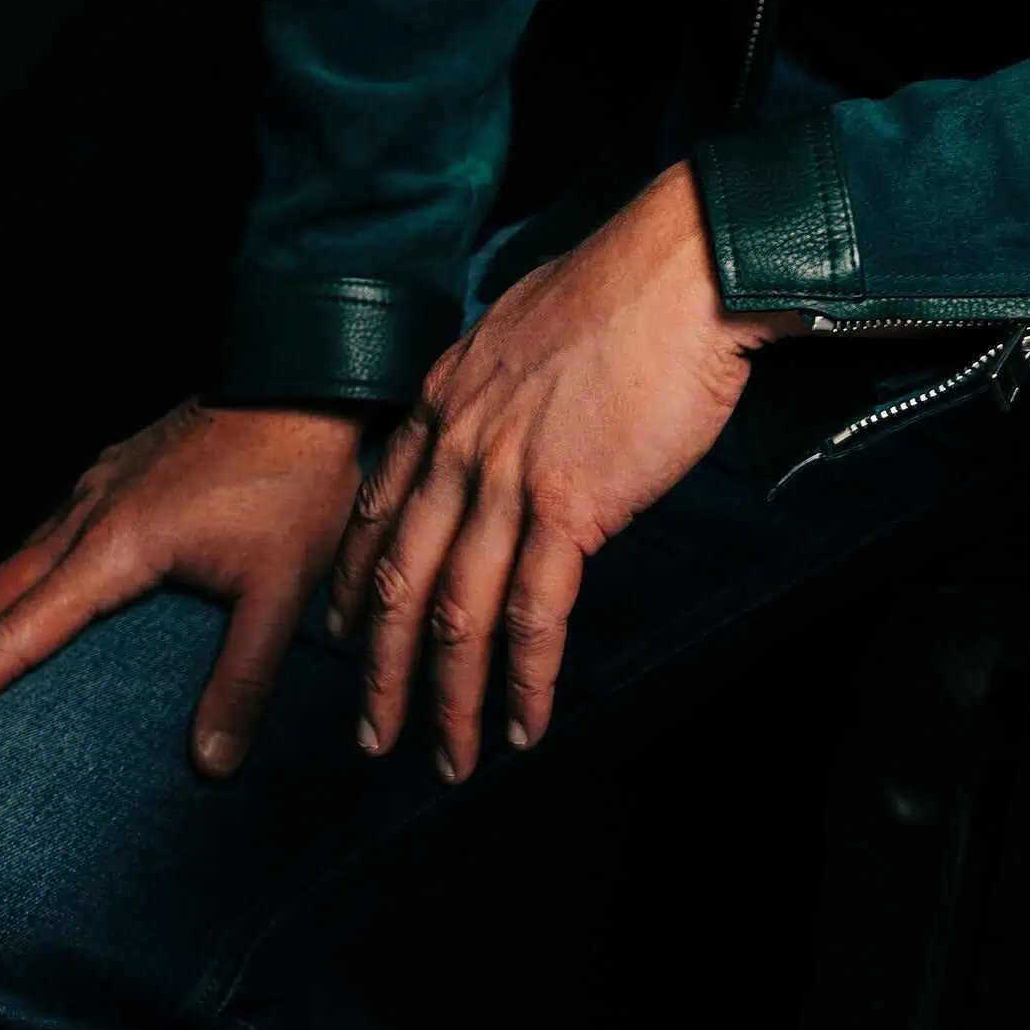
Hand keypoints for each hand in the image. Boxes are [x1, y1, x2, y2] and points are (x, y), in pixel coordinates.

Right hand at [0, 399, 365, 776]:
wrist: (308, 373)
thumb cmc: (299, 476)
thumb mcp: (283, 585)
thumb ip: (245, 677)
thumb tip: (212, 765)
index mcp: (112, 550)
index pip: (13, 638)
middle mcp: (86, 516)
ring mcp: (96, 486)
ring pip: (7, 563)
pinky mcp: (116, 469)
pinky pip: (40, 535)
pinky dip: (8, 582)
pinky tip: (21, 595)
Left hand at [328, 163, 789, 779]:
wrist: (683, 271)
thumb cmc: (626, 290)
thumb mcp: (524, 329)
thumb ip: (497, 390)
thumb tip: (506, 426)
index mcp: (445, 398)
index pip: (376, 509)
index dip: (356, 585)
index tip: (346, 637)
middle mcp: (459, 443)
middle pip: (399, 579)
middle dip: (381, 671)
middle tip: (372, 735)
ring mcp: (508, 475)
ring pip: (458, 612)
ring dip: (449, 699)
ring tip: (451, 759)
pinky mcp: (570, 503)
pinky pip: (535, 613)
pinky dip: (526, 679)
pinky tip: (526, 722)